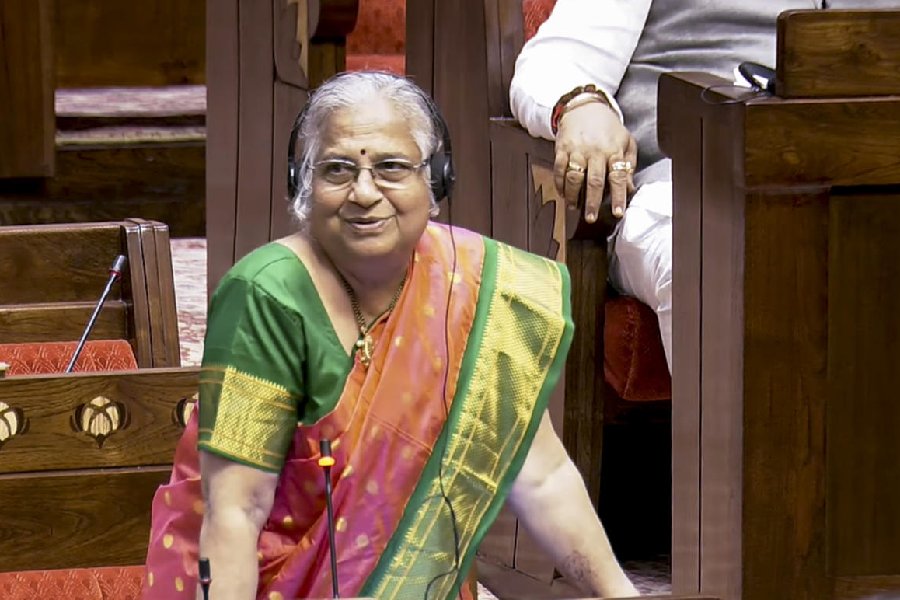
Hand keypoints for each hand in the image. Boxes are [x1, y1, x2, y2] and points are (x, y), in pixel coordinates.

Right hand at [554, 101, 636, 222]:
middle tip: (590, 218)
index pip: (618, 177)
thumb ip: (628, 164)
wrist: (584, 107)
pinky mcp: (561, 149)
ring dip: (573, 196)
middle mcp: (595, 151)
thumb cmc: (608, 128)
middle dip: (592, 202)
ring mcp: (577, 150)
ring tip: (574, 207)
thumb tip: (629, 187)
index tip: (618, 213)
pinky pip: (559, 170)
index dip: (618, 196)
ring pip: (574, 177)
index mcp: (613, 150)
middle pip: (594, 181)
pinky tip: (563, 194)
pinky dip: (559, 184)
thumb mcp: (625, 140)